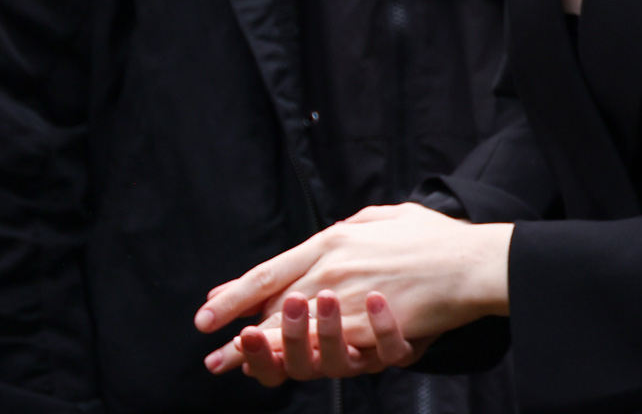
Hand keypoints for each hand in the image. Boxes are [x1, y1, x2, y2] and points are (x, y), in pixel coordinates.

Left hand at [198, 203, 509, 377]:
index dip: (234, 294)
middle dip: (238, 334)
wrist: (473, 264)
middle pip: (271, 306)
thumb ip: (356, 224)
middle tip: (214, 356)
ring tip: (239, 364)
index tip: (206, 313)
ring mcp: (346, 298)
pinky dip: (298, 361)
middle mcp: (332, 266)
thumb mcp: (391, 216)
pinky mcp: (364, 327)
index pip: (270, 270)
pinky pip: (321, 350)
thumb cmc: (438, 239)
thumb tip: (334, 228)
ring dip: (262, 352)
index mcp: (335, 238)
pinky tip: (281, 369)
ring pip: (290, 332)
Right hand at [208, 290, 421, 384]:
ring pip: (342, 363)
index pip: (270, 359)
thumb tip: (214, 296)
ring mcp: (368, 354)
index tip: (234, 335)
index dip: (249, 353)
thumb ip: (267, 289)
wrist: (427, 281)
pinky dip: (383, 329)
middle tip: (289, 304)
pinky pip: (393, 351)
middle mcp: (333, 354)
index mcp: (307, 341)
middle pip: (302, 365)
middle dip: (289, 339)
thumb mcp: (309, 276)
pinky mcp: (404, 347)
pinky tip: (377, 299)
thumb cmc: (356, 279)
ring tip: (327, 296)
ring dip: (331, 331)